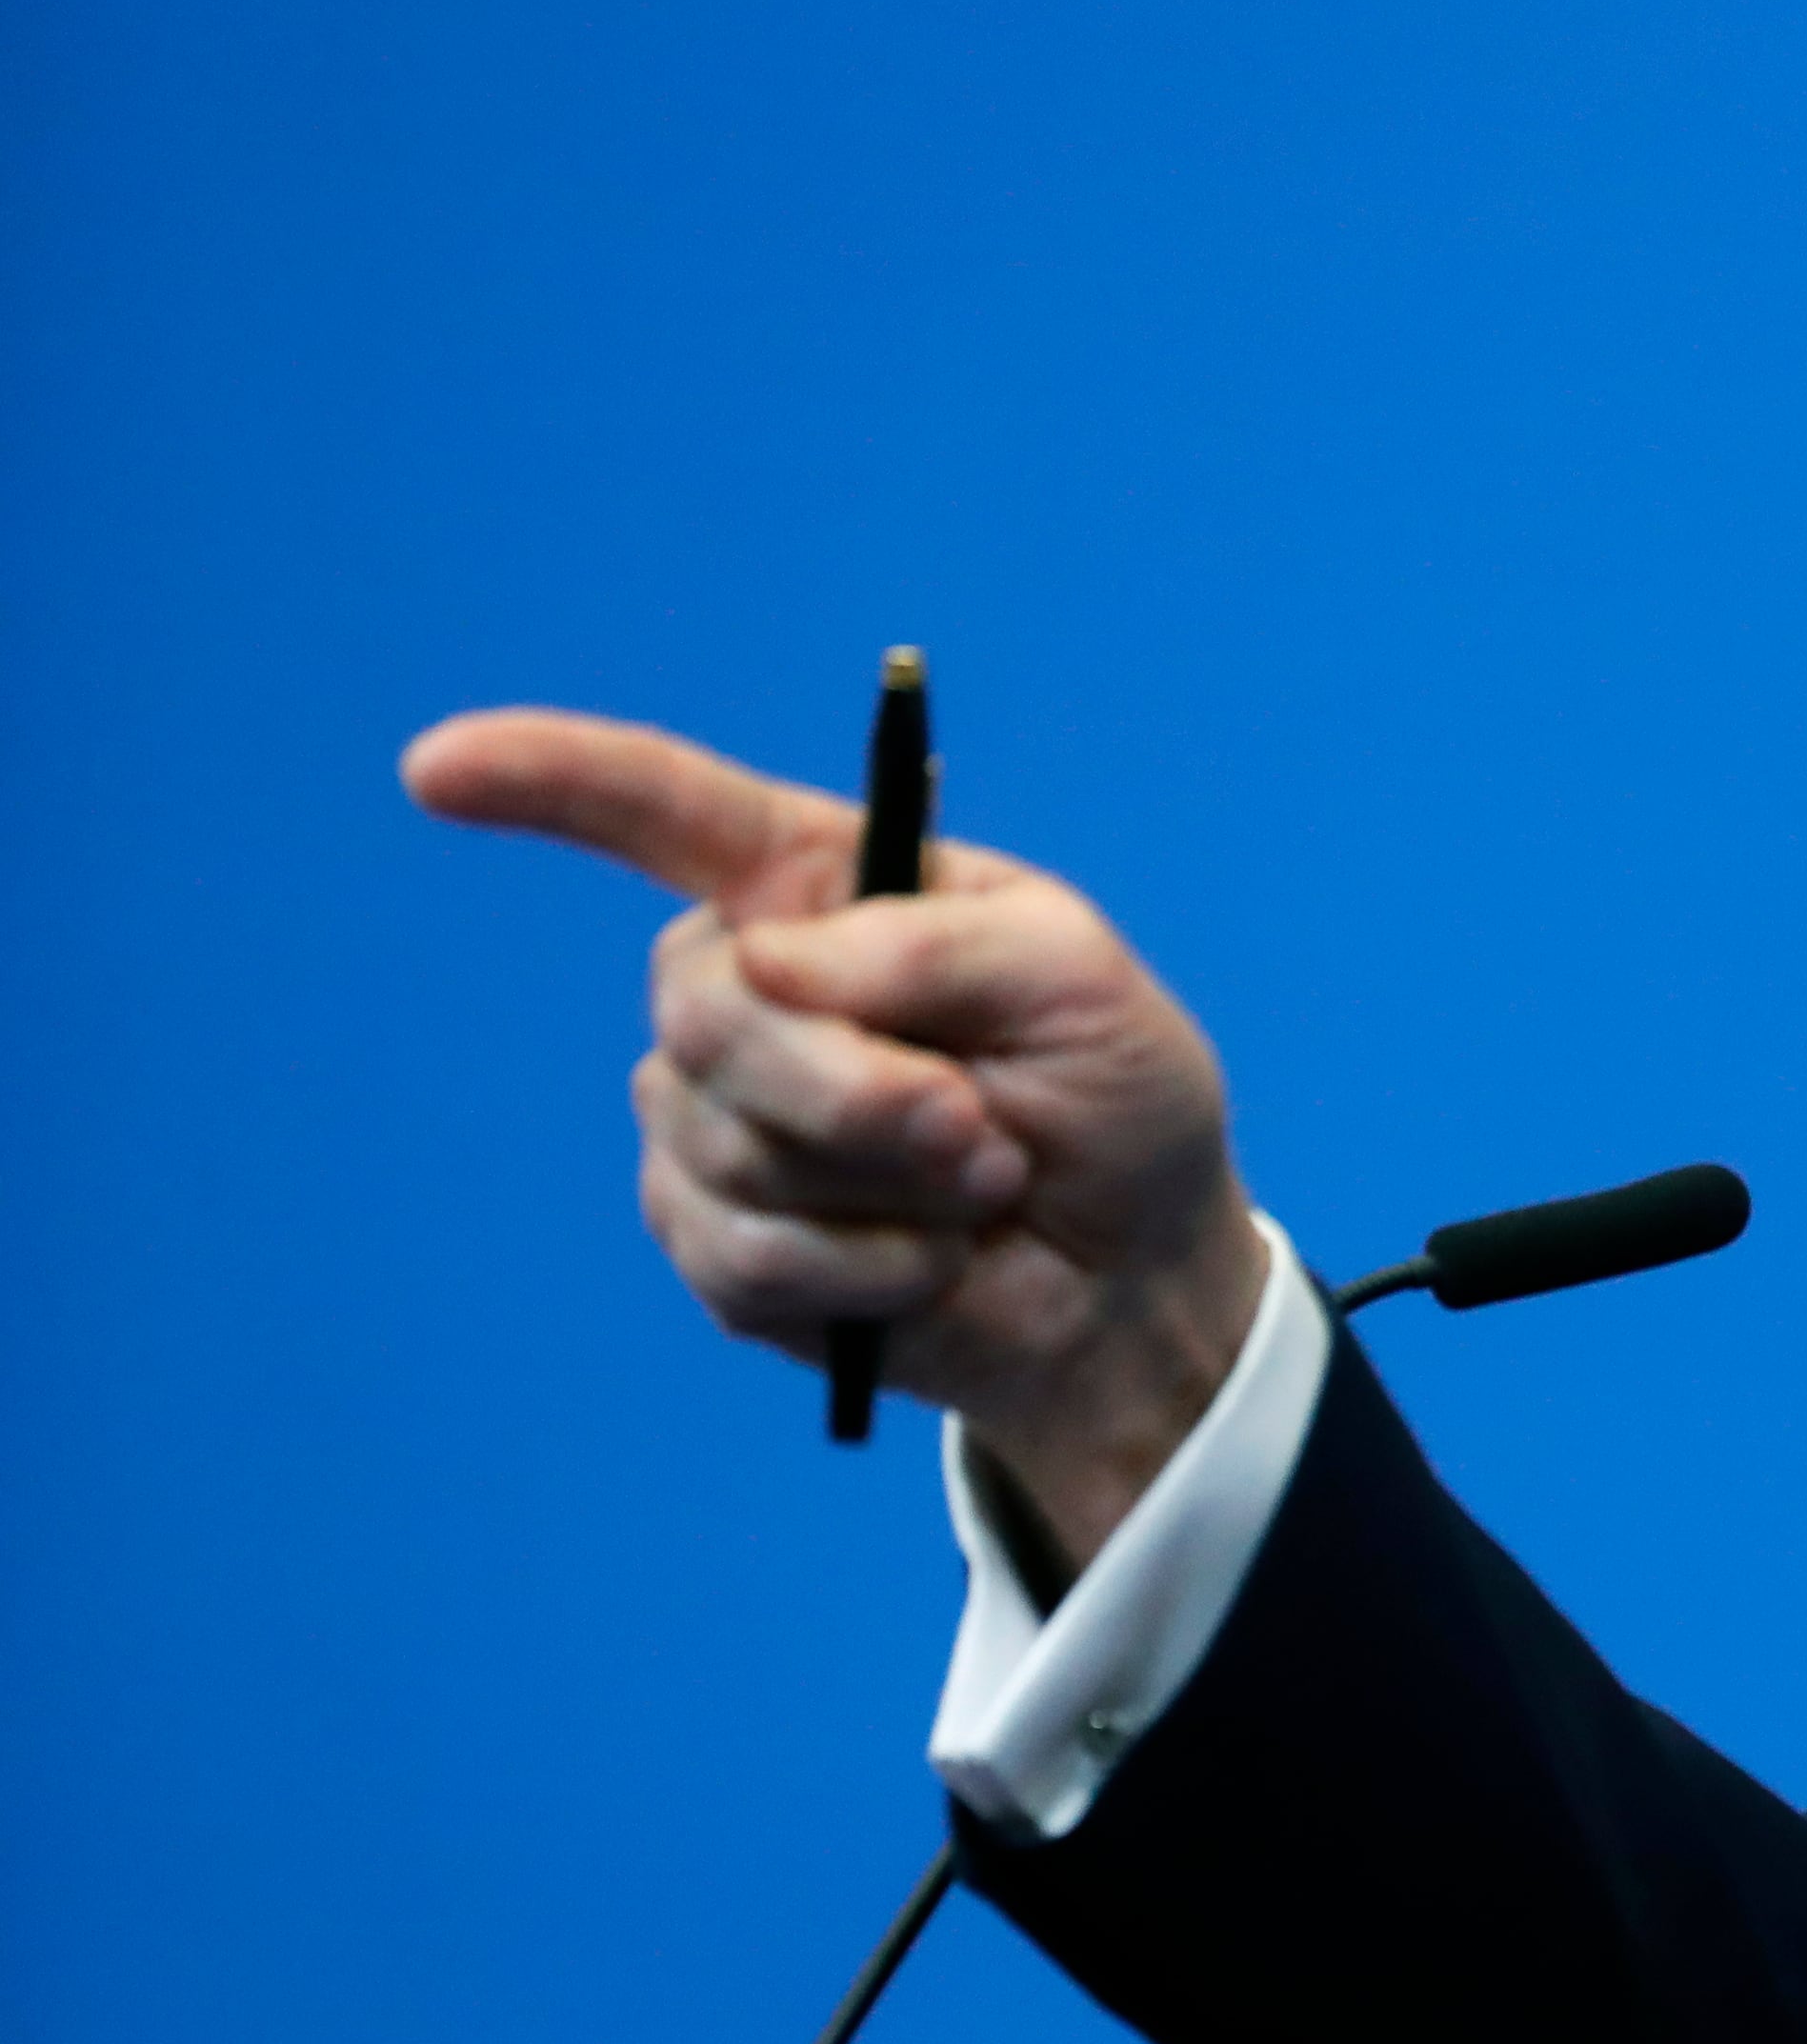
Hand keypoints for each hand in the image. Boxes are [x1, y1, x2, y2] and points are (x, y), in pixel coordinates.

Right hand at [404, 708, 1268, 1566]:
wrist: (1132, 1275)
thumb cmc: (1115, 1096)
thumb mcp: (1079, 978)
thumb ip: (939, 943)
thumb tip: (772, 963)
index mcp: (824, 889)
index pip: (665, 812)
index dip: (551, 782)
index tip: (437, 769)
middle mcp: (747, 988)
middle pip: (709, 1013)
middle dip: (857, 1088)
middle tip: (979, 1130)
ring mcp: (712, 1117)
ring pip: (724, 1145)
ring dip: (886, 1188)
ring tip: (978, 1187)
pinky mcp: (714, 1239)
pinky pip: (739, 1255)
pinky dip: (864, 1270)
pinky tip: (926, 1266)